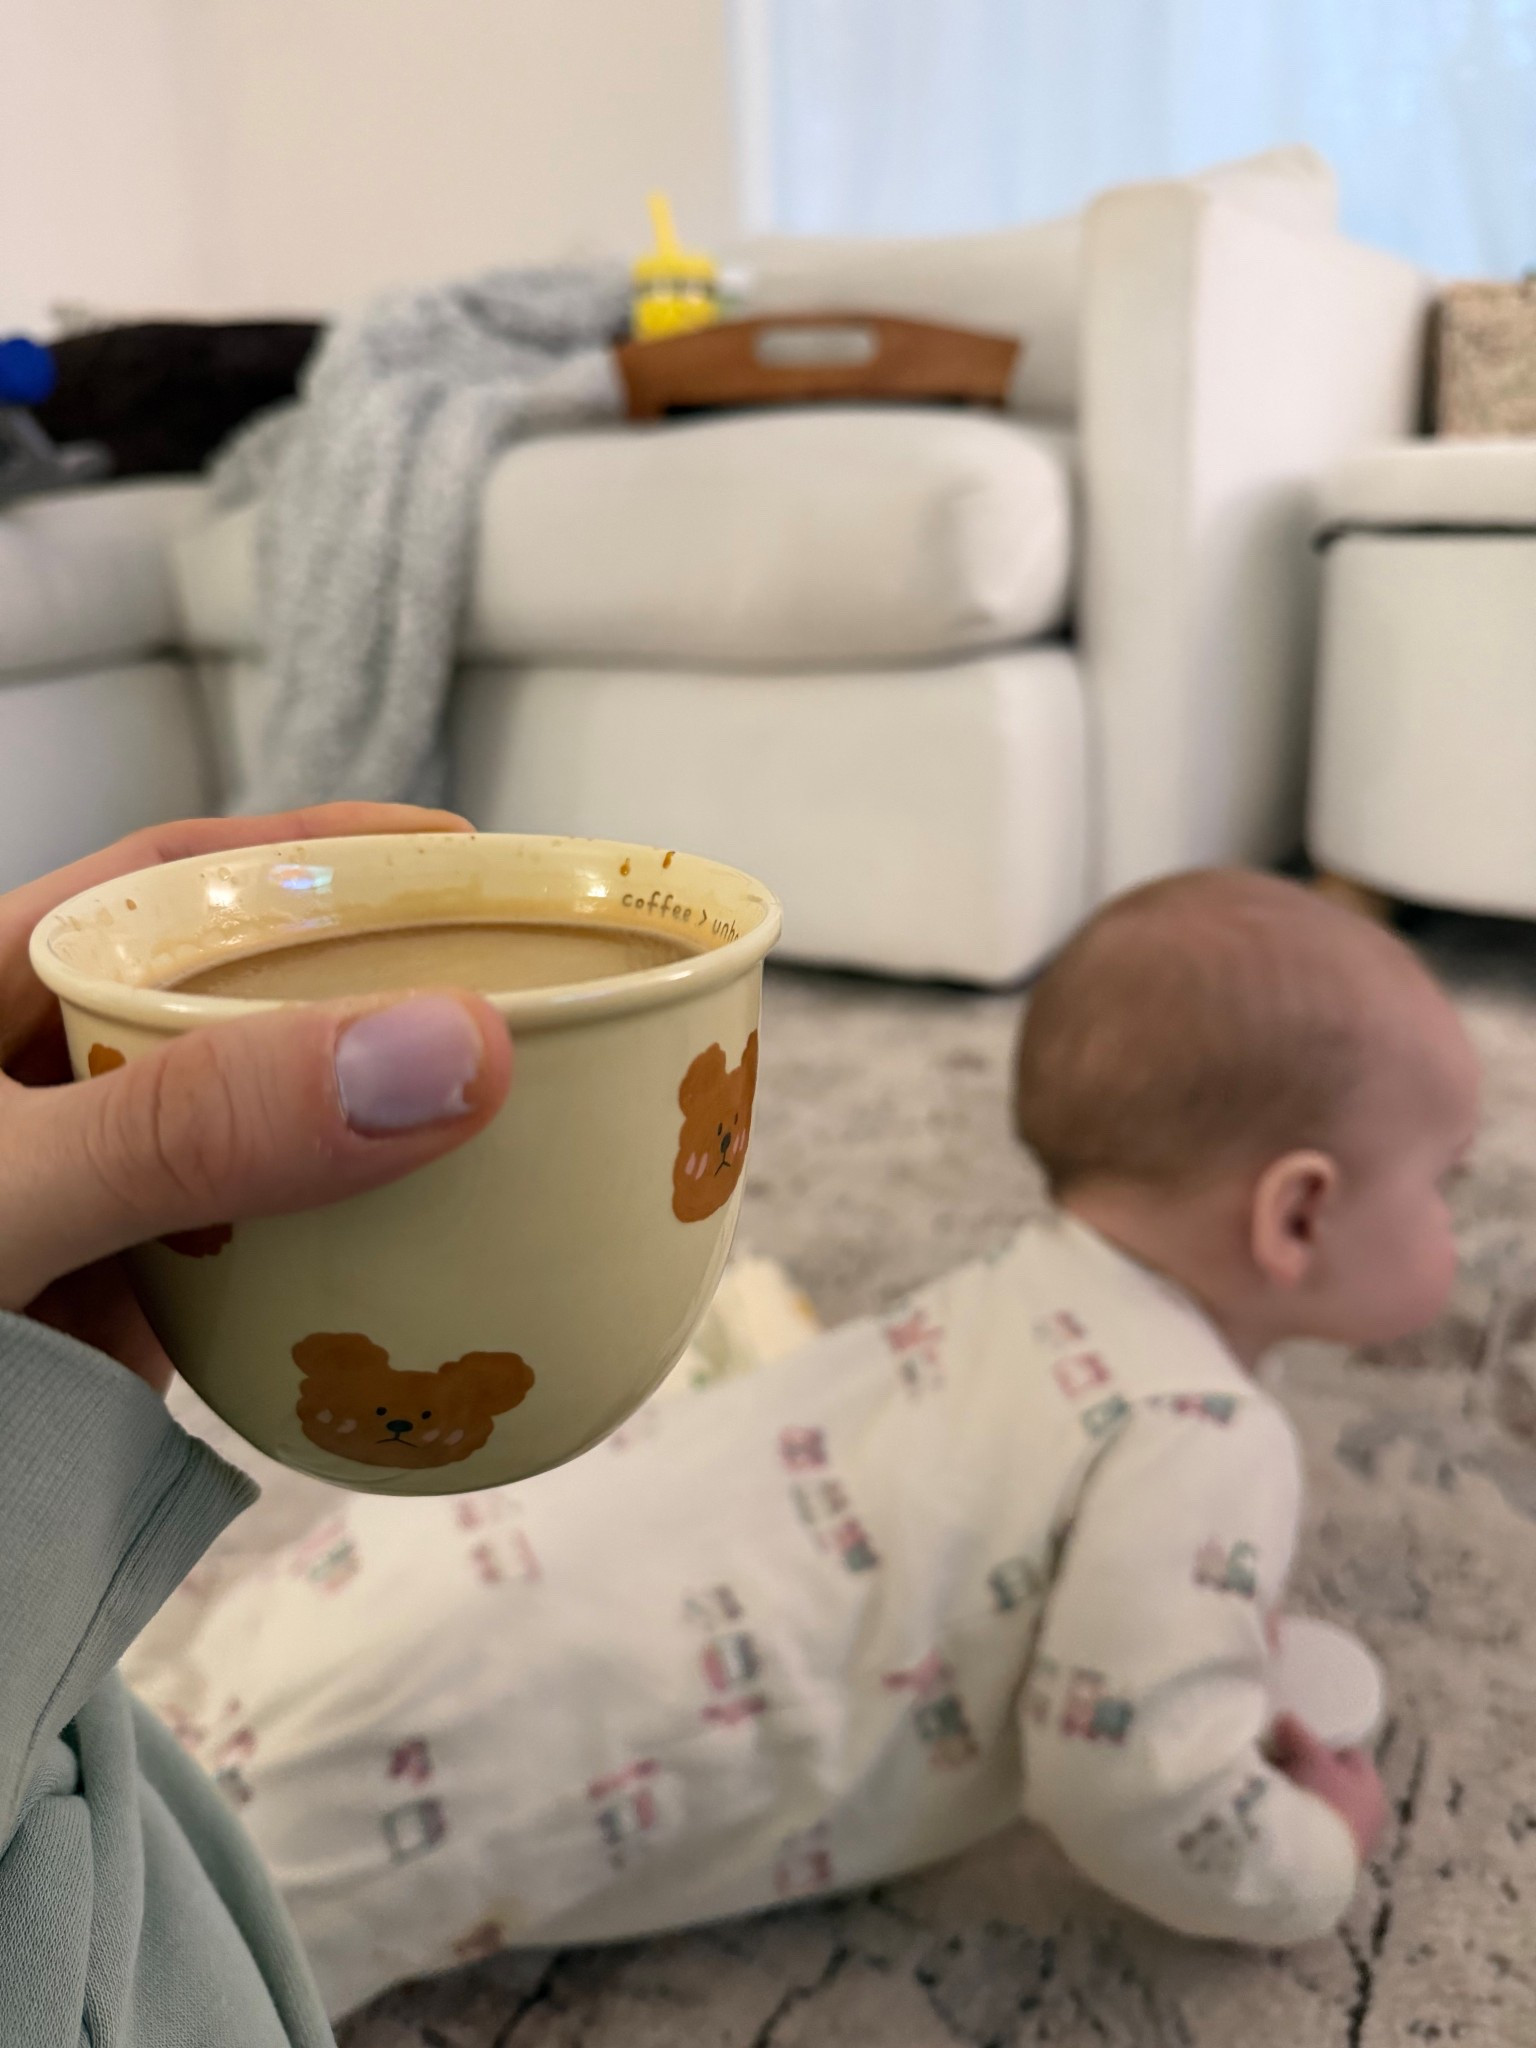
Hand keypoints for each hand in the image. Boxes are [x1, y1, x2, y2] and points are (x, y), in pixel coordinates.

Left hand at [0, 807, 512, 1392]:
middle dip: (379, 1009)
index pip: (183, 881)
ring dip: (365, 1159)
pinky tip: (411, 1295)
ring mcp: (80, 1205)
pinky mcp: (98, 1320)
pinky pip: (235, 1279)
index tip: (469, 863)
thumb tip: (449, 1054)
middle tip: (530, 1015)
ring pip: (252, 1154)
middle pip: (242, 1013)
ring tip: (512, 1149)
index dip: (328, 857)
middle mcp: (47, 1084)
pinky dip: (321, 1287)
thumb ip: (196, 1123)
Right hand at [1269, 1712, 1387, 1862]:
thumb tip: (1285, 1718)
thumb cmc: (1320, 1799)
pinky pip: (1313, 1830)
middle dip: (1308, 1771)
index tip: (1293, 1739)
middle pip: (1335, 1782)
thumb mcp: (1308, 1757)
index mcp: (1372, 1786)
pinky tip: (1276, 1814)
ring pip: (1323, 1807)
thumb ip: (1298, 1734)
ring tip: (1272, 1787)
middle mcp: (1369, 1814)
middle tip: (1279, 1761)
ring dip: (1302, 1797)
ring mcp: (1351, 1842)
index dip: (1322, 1744)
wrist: (1310, 1859)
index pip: (1350, 1756)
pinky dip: (1298, 1820)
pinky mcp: (1332, 1862)